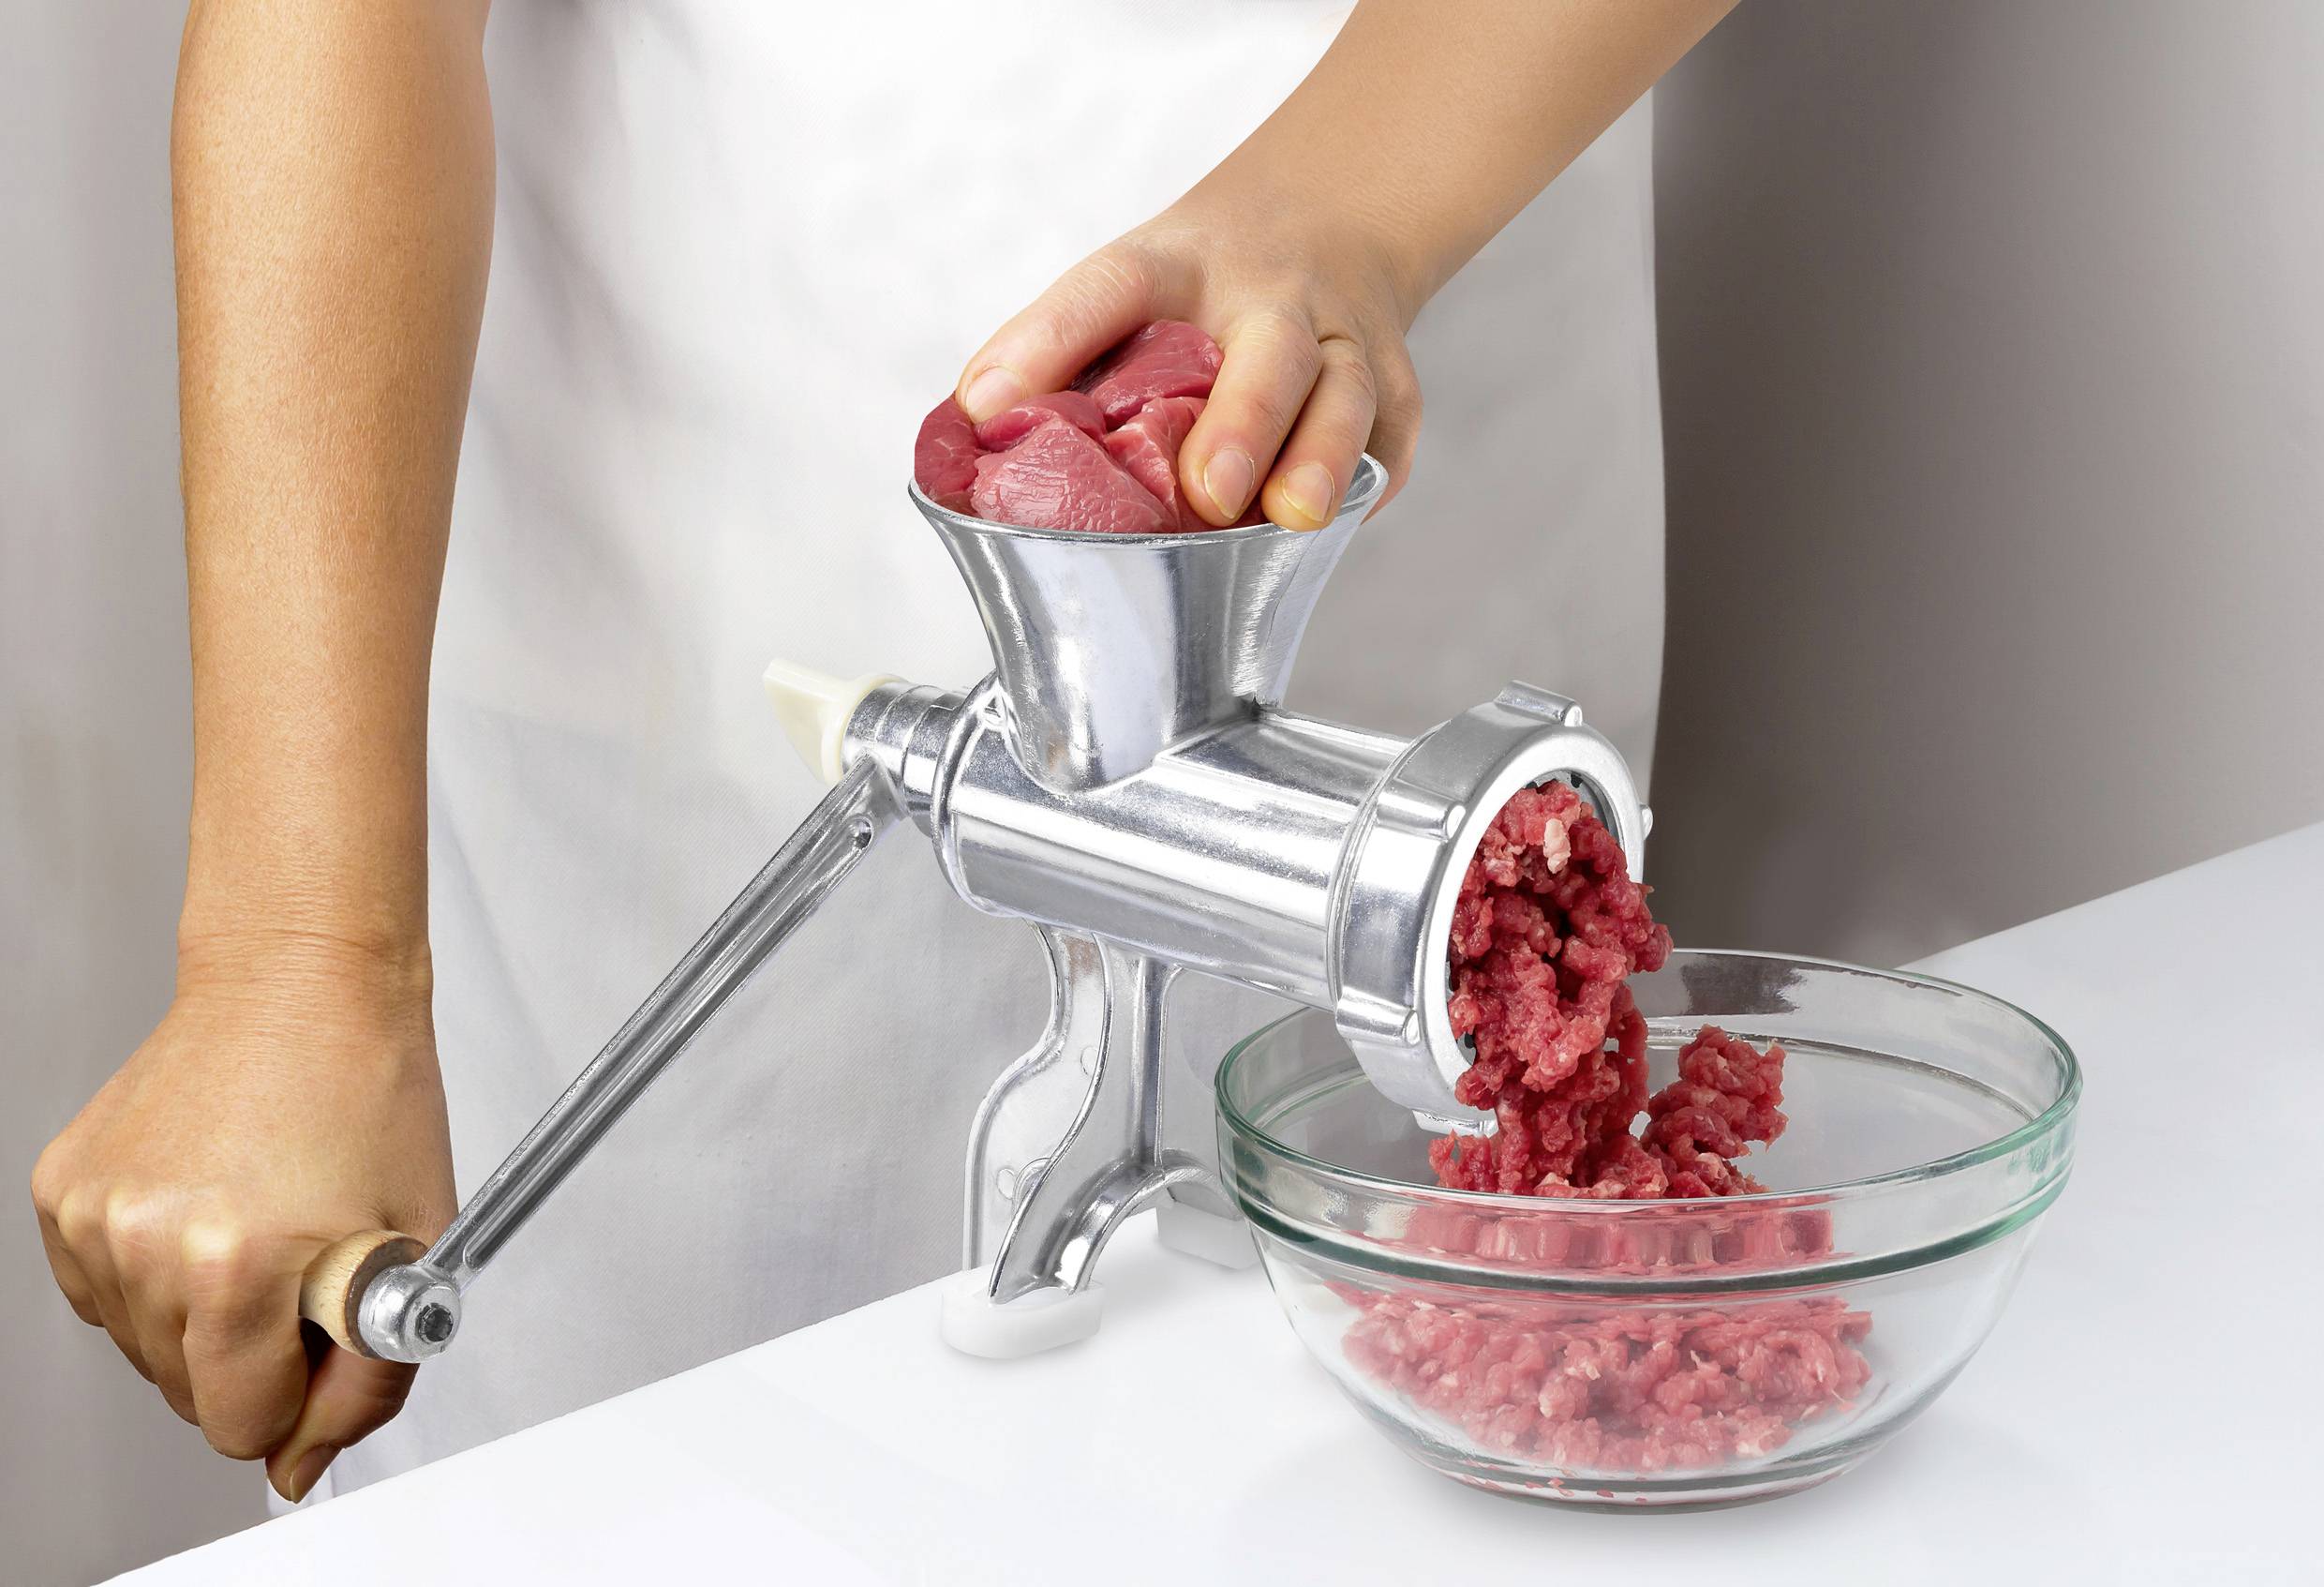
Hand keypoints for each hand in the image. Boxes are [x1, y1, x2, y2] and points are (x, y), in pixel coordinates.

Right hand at [30, 935, 454, 1501]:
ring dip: (205, 1320)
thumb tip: (303, 1461)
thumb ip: (369, 1378)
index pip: (244, 1427)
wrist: (301, 980)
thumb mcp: (414, 1247)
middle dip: (256, 1360)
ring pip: (146, 1352)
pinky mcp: (62, 1192)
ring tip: (263, 1225)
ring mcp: (94, 1216)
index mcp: (237, 1263)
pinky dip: (159, 1278)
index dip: (303, 1398)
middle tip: (307, 1269)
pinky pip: (107, 1294)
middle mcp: (148, 1243)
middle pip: (190, 1398)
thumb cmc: (369, 1088)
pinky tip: (212, 1210)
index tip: (327, 1343)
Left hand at [955, 185, 1423, 531]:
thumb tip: (971, 429)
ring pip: (1345, 397)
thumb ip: (1047, 351)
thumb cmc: (1196, 294)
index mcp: (1174, 268)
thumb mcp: (1120, 291)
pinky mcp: (1393, 395)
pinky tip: (1317, 534)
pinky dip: (1358, 490)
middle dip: (1243, 420)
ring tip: (1289, 516)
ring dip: (1318, 458)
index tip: (988, 406)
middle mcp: (1269, 297)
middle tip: (1208, 489)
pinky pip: (1384, 449)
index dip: (1047, 342)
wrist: (1323, 226)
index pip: (1106, 290)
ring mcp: (1343, 341)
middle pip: (1268, 352)